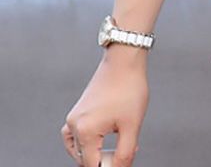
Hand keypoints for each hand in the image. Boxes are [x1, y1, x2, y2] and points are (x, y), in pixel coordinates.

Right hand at [61, 51, 147, 166]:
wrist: (124, 60)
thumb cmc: (129, 88)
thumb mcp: (132, 125)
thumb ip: (125, 154)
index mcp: (85, 132)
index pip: (91, 166)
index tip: (122, 162)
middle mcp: (74, 126)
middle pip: (85, 159)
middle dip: (104, 161)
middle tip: (127, 150)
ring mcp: (74, 118)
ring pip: (79, 148)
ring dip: (96, 152)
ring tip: (118, 144)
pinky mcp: (77, 111)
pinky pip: (74, 136)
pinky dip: (86, 143)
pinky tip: (99, 141)